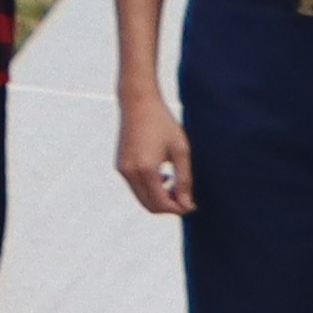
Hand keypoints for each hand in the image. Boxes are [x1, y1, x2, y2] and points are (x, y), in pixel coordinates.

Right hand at [117, 84, 191, 219]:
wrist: (138, 104)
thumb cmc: (163, 124)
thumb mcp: (181, 151)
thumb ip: (184, 180)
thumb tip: (187, 205)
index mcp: (147, 169)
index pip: (162, 204)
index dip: (179, 209)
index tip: (193, 205)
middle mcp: (131, 172)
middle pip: (150, 206)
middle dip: (169, 207)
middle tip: (186, 197)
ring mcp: (123, 169)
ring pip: (142, 199)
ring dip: (160, 199)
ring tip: (175, 184)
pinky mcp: (120, 165)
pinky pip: (136, 188)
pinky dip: (150, 190)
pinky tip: (163, 176)